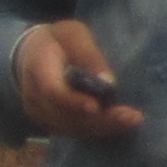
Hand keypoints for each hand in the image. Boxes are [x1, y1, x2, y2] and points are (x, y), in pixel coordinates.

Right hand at [15, 20, 143, 144]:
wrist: (32, 53)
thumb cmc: (58, 41)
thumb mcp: (73, 35)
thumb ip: (88, 55)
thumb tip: (109, 82)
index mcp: (38, 69)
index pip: (52, 92)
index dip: (74, 101)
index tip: (96, 106)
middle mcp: (34, 96)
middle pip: (66, 115)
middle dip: (101, 119)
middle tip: (133, 117)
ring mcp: (41, 113)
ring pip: (71, 128)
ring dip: (104, 128)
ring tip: (132, 120)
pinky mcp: (51, 122)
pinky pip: (74, 131)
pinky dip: (98, 130)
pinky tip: (121, 125)